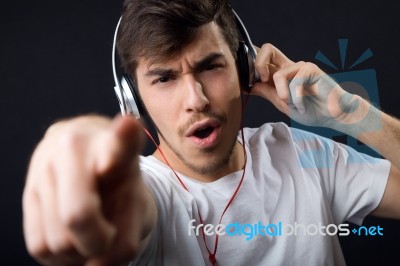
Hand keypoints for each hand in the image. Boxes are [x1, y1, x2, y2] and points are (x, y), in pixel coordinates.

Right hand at [23, 115, 154, 265]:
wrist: (90, 163)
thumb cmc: (118, 183)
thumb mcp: (135, 202)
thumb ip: (127, 236)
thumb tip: (97, 264)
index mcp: (113, 143)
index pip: (119, 140)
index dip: (124, 136)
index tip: (129, 126)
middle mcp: (73, 146)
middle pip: (78, 215)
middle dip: (97, 242)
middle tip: (106, 236)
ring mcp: (44, 166)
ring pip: (58, 239)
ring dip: (78, 250)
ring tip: (91, 231)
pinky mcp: (26, 191)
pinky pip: (40, 245)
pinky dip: (60, 254)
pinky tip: (72, 235)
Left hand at [250, 43, 368, 131]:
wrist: (333, 116)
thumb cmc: (311, 110)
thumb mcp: (282, 103)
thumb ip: (267, 92)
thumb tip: (248, 85)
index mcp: (281, 73)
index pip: (262, 58)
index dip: (250, 65)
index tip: (247, 84)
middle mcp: (290, 66)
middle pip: (267, 48)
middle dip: (258, 64)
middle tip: (262, 82)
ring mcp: (301, 66)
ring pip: (278, 75)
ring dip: (283, 96)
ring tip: (294, 105)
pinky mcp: (311, 70)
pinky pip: (294, 83)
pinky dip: (296, 100)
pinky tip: (304, 106)